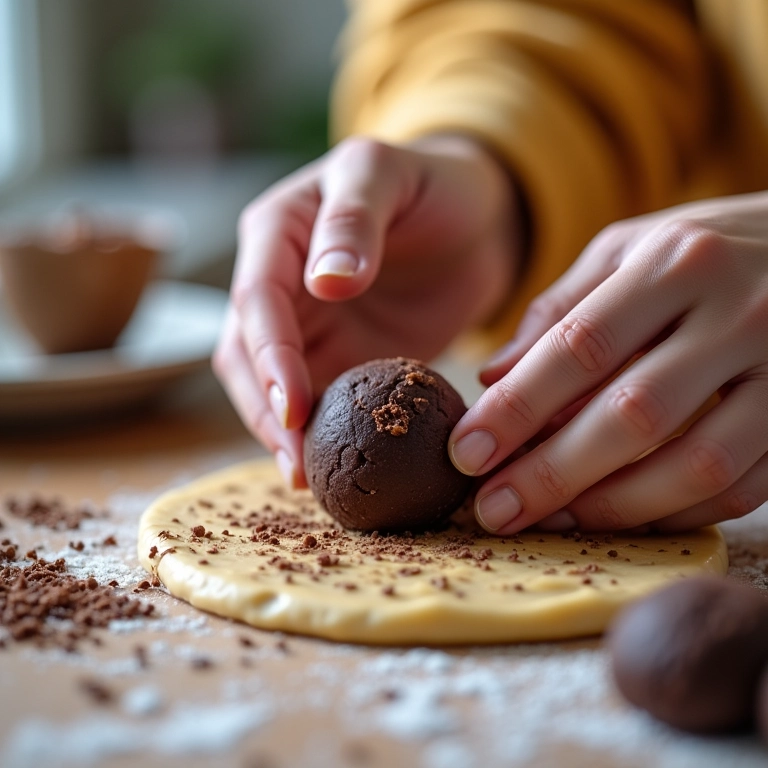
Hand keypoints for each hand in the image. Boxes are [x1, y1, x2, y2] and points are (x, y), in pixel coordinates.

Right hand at [214, 135, 521, 486]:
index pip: (257, 298)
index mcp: (278, 231)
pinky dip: (320, 433)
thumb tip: (325, 282)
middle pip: (247, 353)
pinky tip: (335, 464)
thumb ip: (355, 219)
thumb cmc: (432, 182)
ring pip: (271, 385)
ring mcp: (307, 324)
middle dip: (266, 409)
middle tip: (296, 465)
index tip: (295, 407)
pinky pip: (319, 399)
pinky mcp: (339, 356)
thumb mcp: (389, 175)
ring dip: (282, 433)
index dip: (269, 355)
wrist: (473, 219)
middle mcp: (281, 282)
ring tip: (309, 479)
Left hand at [449, 191, 767, 533]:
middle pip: (633, 414)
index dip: (517, 407)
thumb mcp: (627, 252)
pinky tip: (618, 516)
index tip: (466, 452)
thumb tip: (492, 378)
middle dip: (552, 473)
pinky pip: (740, 486)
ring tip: (549, 519)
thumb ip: (560, 312)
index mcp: (676, 262)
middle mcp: (738, 314)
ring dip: (612, 506)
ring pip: (695, 464)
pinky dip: (673, 512)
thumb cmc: (702, 251)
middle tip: (493, 509)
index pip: (580, 345)